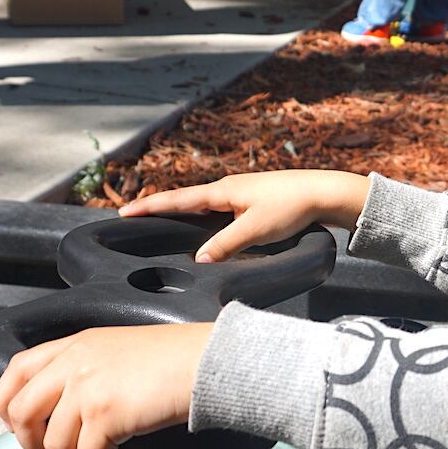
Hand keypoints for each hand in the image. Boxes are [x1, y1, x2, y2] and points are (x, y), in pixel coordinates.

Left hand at [0, 323, 213, 448]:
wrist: (208, 360)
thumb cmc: (178, 355)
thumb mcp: (119, 347)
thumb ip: (86, 368)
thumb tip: (66, 410)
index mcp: (77, 344)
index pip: (15, 371)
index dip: (8, 404)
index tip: (21, 425)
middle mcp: (75, 364)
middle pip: (21, 413)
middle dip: (35, 442)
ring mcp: (87, 389)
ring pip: (55, 444)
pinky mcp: (105, 415)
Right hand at [120, 170, 370, 262]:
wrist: (324, 193)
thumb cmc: (291, 207)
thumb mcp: (256, 229)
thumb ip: (225, 244)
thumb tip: (197, 259)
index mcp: (223, 191)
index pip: (178, 200)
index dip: (150, 207)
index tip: (124, 213)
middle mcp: (228, 189)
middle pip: (185, 199)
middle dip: (158, 208)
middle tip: (131, 217)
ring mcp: (240, 194)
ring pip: (202, 204)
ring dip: (179, 211)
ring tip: (157, 221)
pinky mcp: (252, 201)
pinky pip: (218, 209)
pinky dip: (201, 216)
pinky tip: (201, 225)